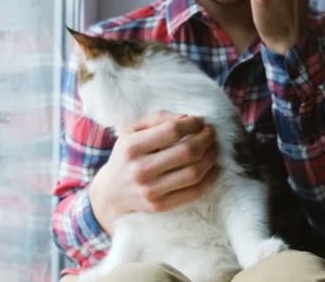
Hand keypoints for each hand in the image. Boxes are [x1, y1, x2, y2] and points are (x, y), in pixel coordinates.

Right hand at [89, 111, 218, 233]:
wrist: (111, 193)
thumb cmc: (126, 156)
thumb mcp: (132, 131)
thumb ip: (157, 119)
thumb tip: (186, 118)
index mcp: (131, 147)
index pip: (172, 130)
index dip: (192, 124)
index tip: (199, 121)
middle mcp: (140, 170)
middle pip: (187, 152)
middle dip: (206, 139)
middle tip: (211, 133)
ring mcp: (150, 191)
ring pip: (194, 172)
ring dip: (211, 157)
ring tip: (214, 148)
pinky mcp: (160, 206)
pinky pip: (194, 192)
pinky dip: (210, 178)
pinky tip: (213, 167)